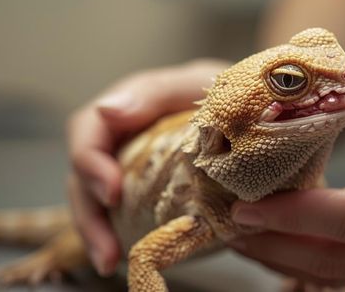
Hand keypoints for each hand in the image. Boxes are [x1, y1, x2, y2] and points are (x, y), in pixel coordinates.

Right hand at [67, 59, 229, 275]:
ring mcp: (135, 165)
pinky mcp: (150, 189)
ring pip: (97, 199)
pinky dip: (120, 236)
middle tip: (106, 248)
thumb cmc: (228, 92)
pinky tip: (123, 259)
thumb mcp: (197, 82)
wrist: (260, 111)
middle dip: (89, 212)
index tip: (112, 192)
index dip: (90, 162)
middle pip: (84, 174)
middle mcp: (125, 137)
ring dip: (98, 233)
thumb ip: (155, 92)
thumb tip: (106, 110)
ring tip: (109, 263)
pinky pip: (125, 212)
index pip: (88, 130)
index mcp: (131, 107)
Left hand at [228, 69, 344, 290]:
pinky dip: (309, 268)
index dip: (295, 214)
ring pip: (337, 278)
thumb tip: (335, 89)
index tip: (248, 205)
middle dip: (274, 245)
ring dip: (283, 260)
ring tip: (242, 236)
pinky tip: (281, 250)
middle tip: (229, 221)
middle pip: (334, 259)